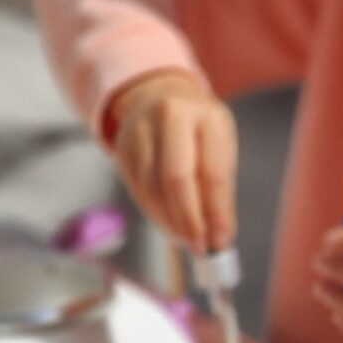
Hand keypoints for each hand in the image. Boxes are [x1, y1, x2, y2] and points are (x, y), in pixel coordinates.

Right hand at [107, 71, 236, 254]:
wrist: (156, 96)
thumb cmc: (197, 131)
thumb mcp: (218, 149)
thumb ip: (219, 192)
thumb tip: (218, 237)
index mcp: (206, 116)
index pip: (213, 172)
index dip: (217, 212)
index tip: (221, 241)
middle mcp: (171, 117)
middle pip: (176, 179)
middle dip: (189, 220)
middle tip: (198, 246)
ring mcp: (141, 130)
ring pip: (153, 189)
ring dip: (170, 222)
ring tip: (186, 238)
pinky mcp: (121, 147)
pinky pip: (138, 190)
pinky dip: (155, 214)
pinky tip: (168, 223)